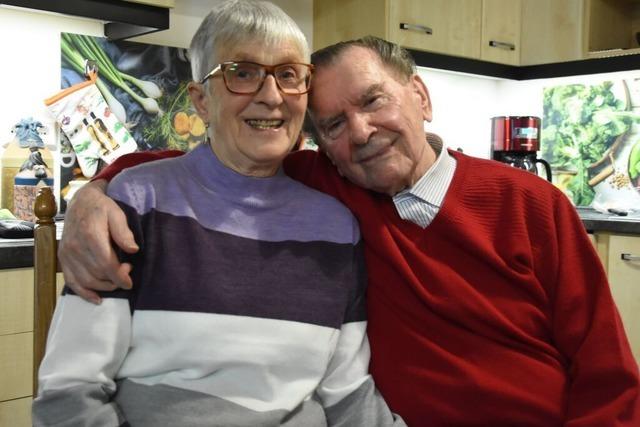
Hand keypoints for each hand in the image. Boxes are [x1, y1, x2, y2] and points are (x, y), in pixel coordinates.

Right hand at [58, 179, 138, 303]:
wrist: (80, 202)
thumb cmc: (101, 208)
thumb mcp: (116, 214)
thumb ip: (124, 232)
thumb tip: (133, 250)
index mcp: (90, 236)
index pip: (106, 264)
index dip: (119, 276)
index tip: (130, 281)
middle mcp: (75, 247)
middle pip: (97, 275)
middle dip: (114, 280)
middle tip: (126, 271)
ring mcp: (67, 255)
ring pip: (86, 281)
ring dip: (104, 287)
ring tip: (116, 280)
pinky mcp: (63, 259)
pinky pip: (71, 281)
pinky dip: (84, 293)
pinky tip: (97, 299)